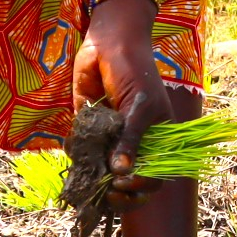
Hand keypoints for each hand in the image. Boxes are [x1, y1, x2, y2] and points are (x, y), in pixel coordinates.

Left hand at [72, 1, 171, 204]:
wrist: (108, 43)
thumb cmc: (135, 72)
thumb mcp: (141, 106)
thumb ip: (132, 139)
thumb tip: (122, 172)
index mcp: (157, 140)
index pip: (156, 175)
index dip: (143, 186)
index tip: (126, 183)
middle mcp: (134, 143)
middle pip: (131, 182)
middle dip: (122, 194)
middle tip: (110, 192)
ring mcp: (110, 138)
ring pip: (105, 173)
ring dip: (98, 182)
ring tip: (93, 183)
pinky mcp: (87, 130)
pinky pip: (83, 153)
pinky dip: (79, 160)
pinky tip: (79, 157)